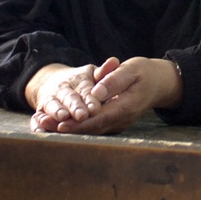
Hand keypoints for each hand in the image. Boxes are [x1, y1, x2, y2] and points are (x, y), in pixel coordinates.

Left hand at [27, 57, 182, 134]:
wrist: (159, 83)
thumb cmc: (145, 73)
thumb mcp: (133, 69)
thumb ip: (115, 79)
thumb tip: (96, 92)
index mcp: (125, 107)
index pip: (98, 119)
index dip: (78, 123)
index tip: (59, 123)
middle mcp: (120, 120)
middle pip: (89, 129)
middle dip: (64, 128)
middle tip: (41, 123)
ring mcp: (116, 123)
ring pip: (88, 130)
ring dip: (65, 128)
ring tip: (41, 123)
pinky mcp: (111, 121)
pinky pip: (91, 127)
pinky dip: (73, 126)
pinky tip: (55, 122)